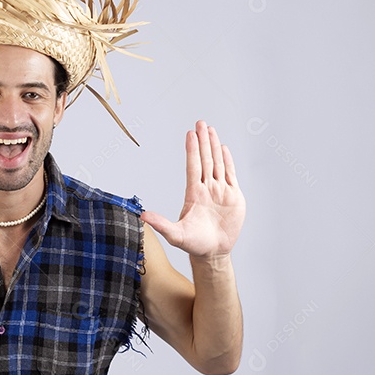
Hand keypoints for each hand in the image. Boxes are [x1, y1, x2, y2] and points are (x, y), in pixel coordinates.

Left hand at [141, 120, 245, 259]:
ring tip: (210, 129)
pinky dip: (228, 161)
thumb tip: (141, 216)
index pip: (193, 167)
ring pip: (217, 163)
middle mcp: (207, 189)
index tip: (190, 134)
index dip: (192, 150)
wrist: (213, 252)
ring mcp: (220, 191)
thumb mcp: (175, 235)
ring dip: (214, 146)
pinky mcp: (233, 196)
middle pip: (205, 160)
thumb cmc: (194, 244)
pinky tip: (223, 148)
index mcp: (194, 194)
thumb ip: (160, 224)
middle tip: (200, 122)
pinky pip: (231, 174)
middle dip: (203, 141)